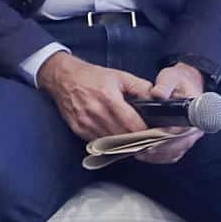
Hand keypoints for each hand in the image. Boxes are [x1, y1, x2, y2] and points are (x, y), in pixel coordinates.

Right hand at [37, 52, 153, 141]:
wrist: (63, 78)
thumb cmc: (91, 76)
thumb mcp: (119, 76)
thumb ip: (140, 87)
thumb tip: (157, 99)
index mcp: (108, 98)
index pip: (133, 125)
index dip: (147, 134)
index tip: (157, 137)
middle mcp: (96, 113)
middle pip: (124, 137)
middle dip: (139, 142)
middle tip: (151, 143)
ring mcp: (86, 123)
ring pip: (112, 143)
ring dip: (126, 145)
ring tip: (138, 144)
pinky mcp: (79, 130)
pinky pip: (100, 143)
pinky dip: (111, 144)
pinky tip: (119, 141)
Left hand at [136, 62, 204, 163]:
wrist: (184, 83)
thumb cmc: (177, 81)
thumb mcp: (170, 78)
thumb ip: (164, 86)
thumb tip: (157, 94)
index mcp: (196, 111)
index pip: (184, 130)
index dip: (168, 136)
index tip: (153, 138)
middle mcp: (196, 127)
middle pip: (179, 144)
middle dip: (159, 148)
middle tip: (140, 148)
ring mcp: (190, 136)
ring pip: (175, 152)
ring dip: (157, 155)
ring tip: (138, 152)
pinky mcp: (182, 141)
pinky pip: (172, 154)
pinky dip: (158, 157)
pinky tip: (144, 154)